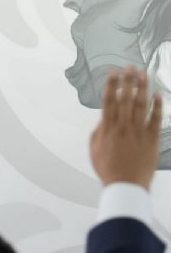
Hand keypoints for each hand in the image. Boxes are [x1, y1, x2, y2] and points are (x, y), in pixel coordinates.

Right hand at [90, 67, 162, 189]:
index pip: (109, 100)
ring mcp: (139, 131)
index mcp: (107, 128)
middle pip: (126, 98)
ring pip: (141, 104)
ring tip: (143, 74)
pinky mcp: (152, 138)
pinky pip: (156, 118)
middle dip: (128, 80)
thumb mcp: (94, 149)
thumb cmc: (108, 169)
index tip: (113, 72)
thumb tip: (103, 119)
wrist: (126, 185)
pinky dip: (157, 105)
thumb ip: (98, 131)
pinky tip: (157, 94)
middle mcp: (123, 126)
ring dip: (142, 88)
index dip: (111, 85)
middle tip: (130, 66)